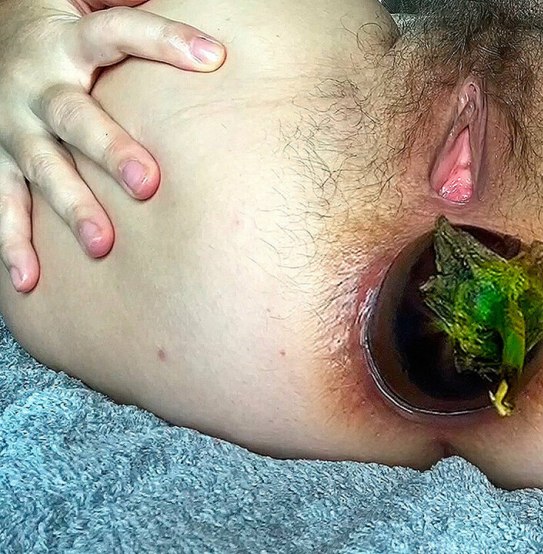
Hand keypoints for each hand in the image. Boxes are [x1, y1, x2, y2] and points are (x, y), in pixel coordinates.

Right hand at [0, 0, 224, 290]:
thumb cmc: (74, 33)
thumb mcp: (101, 13)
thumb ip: (147, 23)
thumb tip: (216, 33)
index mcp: (71, 43)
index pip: (118, 31)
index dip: (164, 39)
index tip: (213, 56)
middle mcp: (39, 85)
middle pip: (75, 116)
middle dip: (109, 150)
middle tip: (147, 183)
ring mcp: (14, 126)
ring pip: (42, 166)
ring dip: (71, 206)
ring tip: (103, 243)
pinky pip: (3, 202)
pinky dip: (13, 242)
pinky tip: (31, 280)